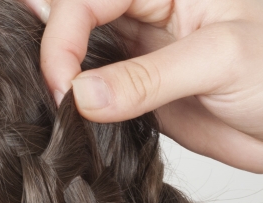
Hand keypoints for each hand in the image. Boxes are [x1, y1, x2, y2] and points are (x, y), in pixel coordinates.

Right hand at [23, 0, 262, 172]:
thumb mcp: (220, 62)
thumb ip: (145, 80)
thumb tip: (80, 97)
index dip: (63, 39)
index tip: (64, 90)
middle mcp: (146, 13)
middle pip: (72, 19)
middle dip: (52, 55)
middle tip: (53, 101)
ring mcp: (135, 55)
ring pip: (76, 55)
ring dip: (58, 80)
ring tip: (51, 111)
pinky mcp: (132, 93)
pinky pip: (90, 94)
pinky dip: (72, 107)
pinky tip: (65, 121)